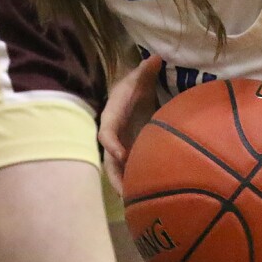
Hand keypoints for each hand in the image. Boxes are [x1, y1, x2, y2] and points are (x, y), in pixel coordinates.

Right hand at [98, 53, 163, 194]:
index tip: (120, 153)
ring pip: (117, 170)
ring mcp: (119, 146)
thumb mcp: (139, 78)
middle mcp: (112, 135)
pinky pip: (128, 169)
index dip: (111, 143)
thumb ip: (146, 70)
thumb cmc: (134, 87)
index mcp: (111, 116)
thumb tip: (155, 57)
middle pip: (108, 160)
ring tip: (137, 203)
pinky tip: (147, 197)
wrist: (132, 95)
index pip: (106, 132)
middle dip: (115, 176)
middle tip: (126, 192)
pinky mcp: (128, 153)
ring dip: (124, 185)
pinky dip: (134, 182)